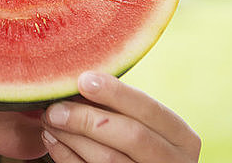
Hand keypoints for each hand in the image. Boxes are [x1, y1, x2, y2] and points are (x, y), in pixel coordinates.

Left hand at [41, 72, 200, 161]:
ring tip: (49, 119)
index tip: (83, 79)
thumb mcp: (141, 122)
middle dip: (87, 118)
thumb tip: (78, 78)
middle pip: (131, 136)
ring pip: (107, 160)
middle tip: (55, 108)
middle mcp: (173, 162)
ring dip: (71, 137)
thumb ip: (119, 104)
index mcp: (182, 137)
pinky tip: (52, 139)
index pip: (150, 110)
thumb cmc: (136, 139)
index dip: (117, 93)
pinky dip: (66, 156)